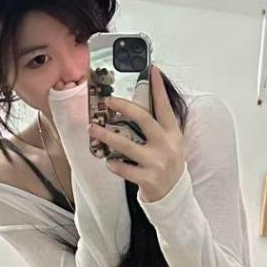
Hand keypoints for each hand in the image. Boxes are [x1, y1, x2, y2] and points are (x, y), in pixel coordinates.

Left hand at [87, 65, 186, 202]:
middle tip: (108, 100)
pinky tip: (108, 161)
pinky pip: (125, 169)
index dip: (158, 88)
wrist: (174, 196)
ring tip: (93, 128)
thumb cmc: (168, 164)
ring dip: (107, 136)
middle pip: (144, 120)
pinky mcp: (148, 179)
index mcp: (172, 133)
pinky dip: (114, 165)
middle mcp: (166, 145)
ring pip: (127, 145)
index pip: (164, 107)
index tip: (152, 70)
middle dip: (124, 108)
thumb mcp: (171, 143)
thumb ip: (159, 126)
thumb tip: (138, 105)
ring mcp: (157, 162)